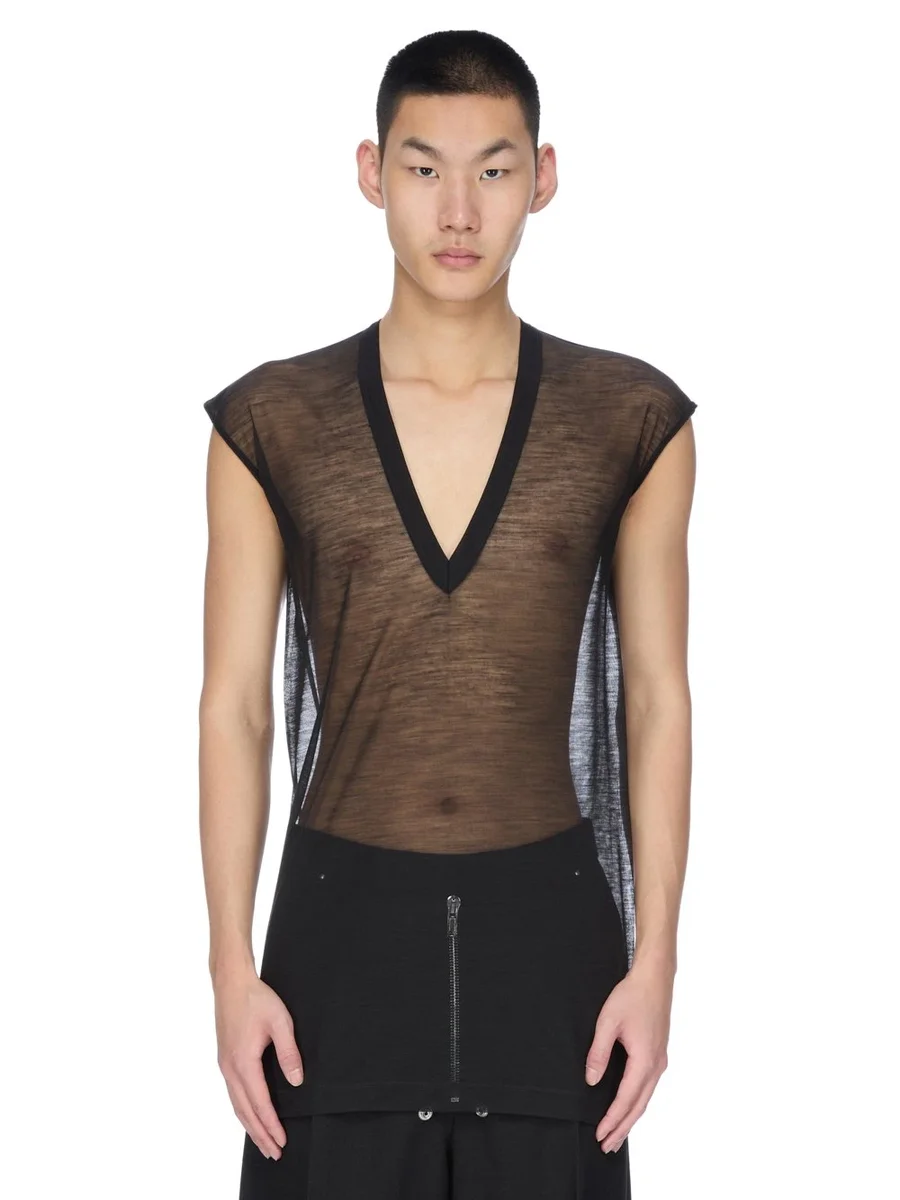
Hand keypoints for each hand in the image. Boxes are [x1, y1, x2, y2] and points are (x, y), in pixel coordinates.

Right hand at [214, 969, 304, 1159]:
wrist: (231, 982)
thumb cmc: (256, 999)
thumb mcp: (280, 1022)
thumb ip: (289, 1052)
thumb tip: (297, 1081)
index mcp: (243, 1062)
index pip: (260, 1103)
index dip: (272, 1125)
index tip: (282, 1141)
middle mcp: (230, 1068)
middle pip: (245, 1111)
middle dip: (260, 1134)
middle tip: (275, 1153)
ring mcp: (224, 1065)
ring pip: (237, 1105)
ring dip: (250, 1126)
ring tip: (263, 1143)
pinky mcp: (224, 1060)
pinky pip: (233, 1094)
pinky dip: (242, 1111)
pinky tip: (249, 1116)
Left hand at [584, 956, 673, 1152]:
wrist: (654, 979)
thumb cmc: (632, 996)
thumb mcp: (608, 1021)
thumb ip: (598, 1052)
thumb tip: (591, 1080)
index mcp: (644, 1060)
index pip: (626, 1099)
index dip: (612, 1119)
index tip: (600, 1134)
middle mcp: (656, 1065)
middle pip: (639, 1106)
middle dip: (622, 1128)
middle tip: (607, 1146)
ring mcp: (660, 1061)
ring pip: (645, 1099)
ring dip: (631, 1118)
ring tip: (617, 1135)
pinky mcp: (659, 1054)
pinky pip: (648, 1087)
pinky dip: (638, 1103)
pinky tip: (630, 1107)